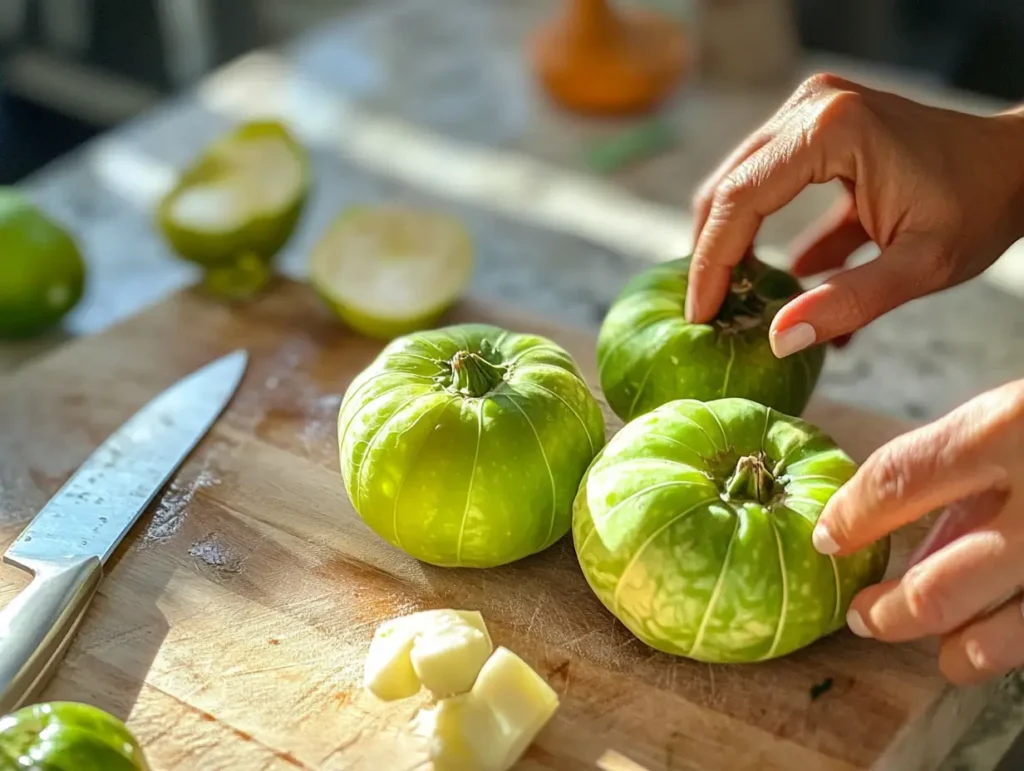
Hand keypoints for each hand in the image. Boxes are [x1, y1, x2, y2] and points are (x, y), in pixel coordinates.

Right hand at [686, 73, 1023, 356]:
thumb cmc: (981, 207)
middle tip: (708, 313)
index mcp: (830, 130)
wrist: (1019, 165)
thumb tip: (776, 339)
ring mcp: (810, 114)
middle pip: (728, 187)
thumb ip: (849, 304)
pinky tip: (780, 284)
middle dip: (711, 254)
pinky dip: (766, 234)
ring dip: (733, 244)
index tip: (700, 315)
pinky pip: (769, 186)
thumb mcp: (921, 266)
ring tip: (733, 300)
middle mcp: (810, 109)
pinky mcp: (816, 132)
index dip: (711, 262)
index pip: (740, 200)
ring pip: (740, 186)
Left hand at [812, 380, 1023, 684]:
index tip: (828, 535)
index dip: (850, 516)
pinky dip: (1008, 647)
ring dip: (949, 650)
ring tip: (932, 643)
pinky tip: (994, 637)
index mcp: (1014, 426)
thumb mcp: (1018, 415)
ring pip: (992, 643)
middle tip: (863, 614)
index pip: (898, 479)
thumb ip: (957, 472)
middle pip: (935, 589)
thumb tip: (900, 543)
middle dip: (885, 612)